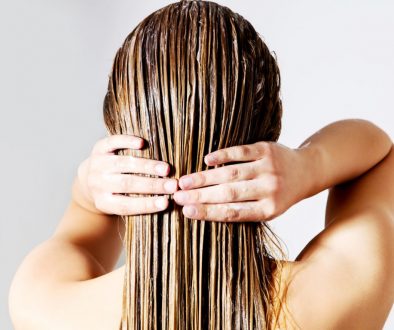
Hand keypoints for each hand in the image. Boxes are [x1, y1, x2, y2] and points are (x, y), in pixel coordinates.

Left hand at [75, 134, 177, 214]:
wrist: (88, 178)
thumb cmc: (114, 194)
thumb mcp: (119, 204)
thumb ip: (138, 203)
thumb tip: (167, 203)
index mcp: (103, 202)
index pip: (126, 206)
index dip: (147, 205)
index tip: (166, 203)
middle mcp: (98, 183)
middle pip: (127, 184)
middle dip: (152, 185)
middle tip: (173, 185)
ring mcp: (98, 164)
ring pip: (124, 164)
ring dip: (147, 166)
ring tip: (166, 169)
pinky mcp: (99, 148)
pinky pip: (113, 143)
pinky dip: (127, 142)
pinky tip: (142, 143)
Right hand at [173, 141, 307, 221]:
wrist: (306, 171)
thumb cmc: (280, 194)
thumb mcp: (268, 209)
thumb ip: (242, 210)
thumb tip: (203, 211)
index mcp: (268, 210)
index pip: (233, 213)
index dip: (208, 213)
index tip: (186, 212)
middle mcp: (269, 190)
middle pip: (228, 194)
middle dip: (200, 196)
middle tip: (177, 196)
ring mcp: (268, 168)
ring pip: (231, 174)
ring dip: (205, 178)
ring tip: (184, 181)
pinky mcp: (266, 150)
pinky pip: (241, 152)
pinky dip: (222, 155)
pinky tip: (206, 160)